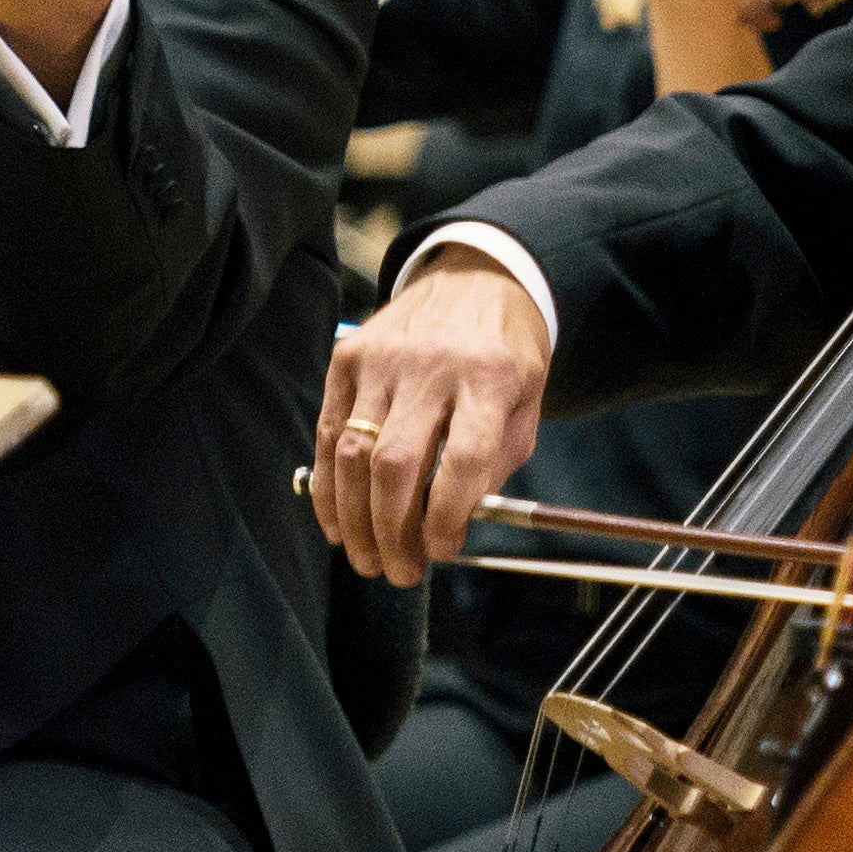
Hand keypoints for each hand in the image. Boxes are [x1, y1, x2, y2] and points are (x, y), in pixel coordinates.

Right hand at [313, 253, 550, 581]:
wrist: (476, 279)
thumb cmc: (505, 356)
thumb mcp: (525, 406)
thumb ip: (494, 466)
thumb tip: (448, 530)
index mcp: (490, 377)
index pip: (464, 460)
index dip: (448, 517)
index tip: (442, 552)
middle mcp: (431, 365)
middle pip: (397, 464)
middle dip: (392, 532)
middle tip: (398, 572)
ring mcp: (382, 359)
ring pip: (354, 454)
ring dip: (355, 519)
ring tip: (367, 559)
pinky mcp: (347, 357)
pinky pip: (328, 432)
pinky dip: (328, 485)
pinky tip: (336, 521)